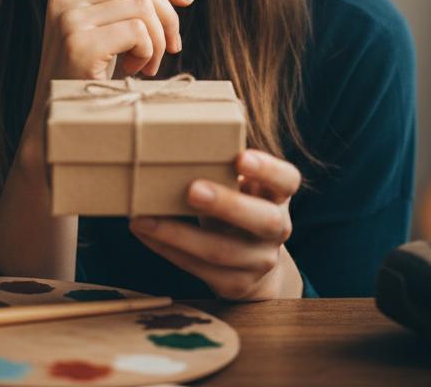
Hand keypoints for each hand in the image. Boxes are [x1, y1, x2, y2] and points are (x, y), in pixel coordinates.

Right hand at [29, 0, 192, 101]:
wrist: (56, 120)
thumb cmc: (89, 76)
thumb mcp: (102, 30)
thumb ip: (124, 3)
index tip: (185, 1)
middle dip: (167, 14)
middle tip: (171, 46)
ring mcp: (69, 19)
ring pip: (144, 6)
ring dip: (158, 40)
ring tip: (147, 64)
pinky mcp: (79, 44)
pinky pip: (138, 31)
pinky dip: (148, 52)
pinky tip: (134, 70)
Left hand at [130, 149, 304, 300]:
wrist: (252, 264)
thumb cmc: (235, 208)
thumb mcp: (238, 188)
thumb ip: (221, 172)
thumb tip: (172, 146)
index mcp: (278, 196)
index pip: (287, 180)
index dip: (267, 169)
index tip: (241, 156)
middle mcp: (277, 229)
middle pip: (263, 220)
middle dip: (226, 205)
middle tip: (192, 190)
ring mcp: (260, 261)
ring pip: (222, 251)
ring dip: (179, 235)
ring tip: (144, 219)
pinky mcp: (236, 284)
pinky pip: (200, 269)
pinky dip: (168, 249)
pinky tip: (145, 233)